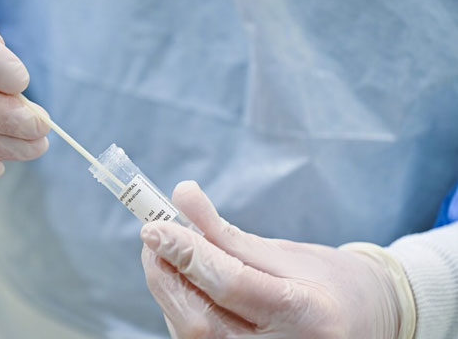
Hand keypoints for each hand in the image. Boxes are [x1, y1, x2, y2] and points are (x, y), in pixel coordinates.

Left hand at [141, 181, 411, 337]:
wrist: (365, 325)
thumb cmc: (331, 284)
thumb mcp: (285, 251)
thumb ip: (227, 231)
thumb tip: (181, 194)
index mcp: (306, 315)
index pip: (232, 285)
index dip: (188, 253)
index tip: (155, 226)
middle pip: (200, 321)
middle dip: (165, 275)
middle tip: (154, 237)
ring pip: (190, 334)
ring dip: (168, 289)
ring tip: (171, 254)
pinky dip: (179, 308)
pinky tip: (185, 284)